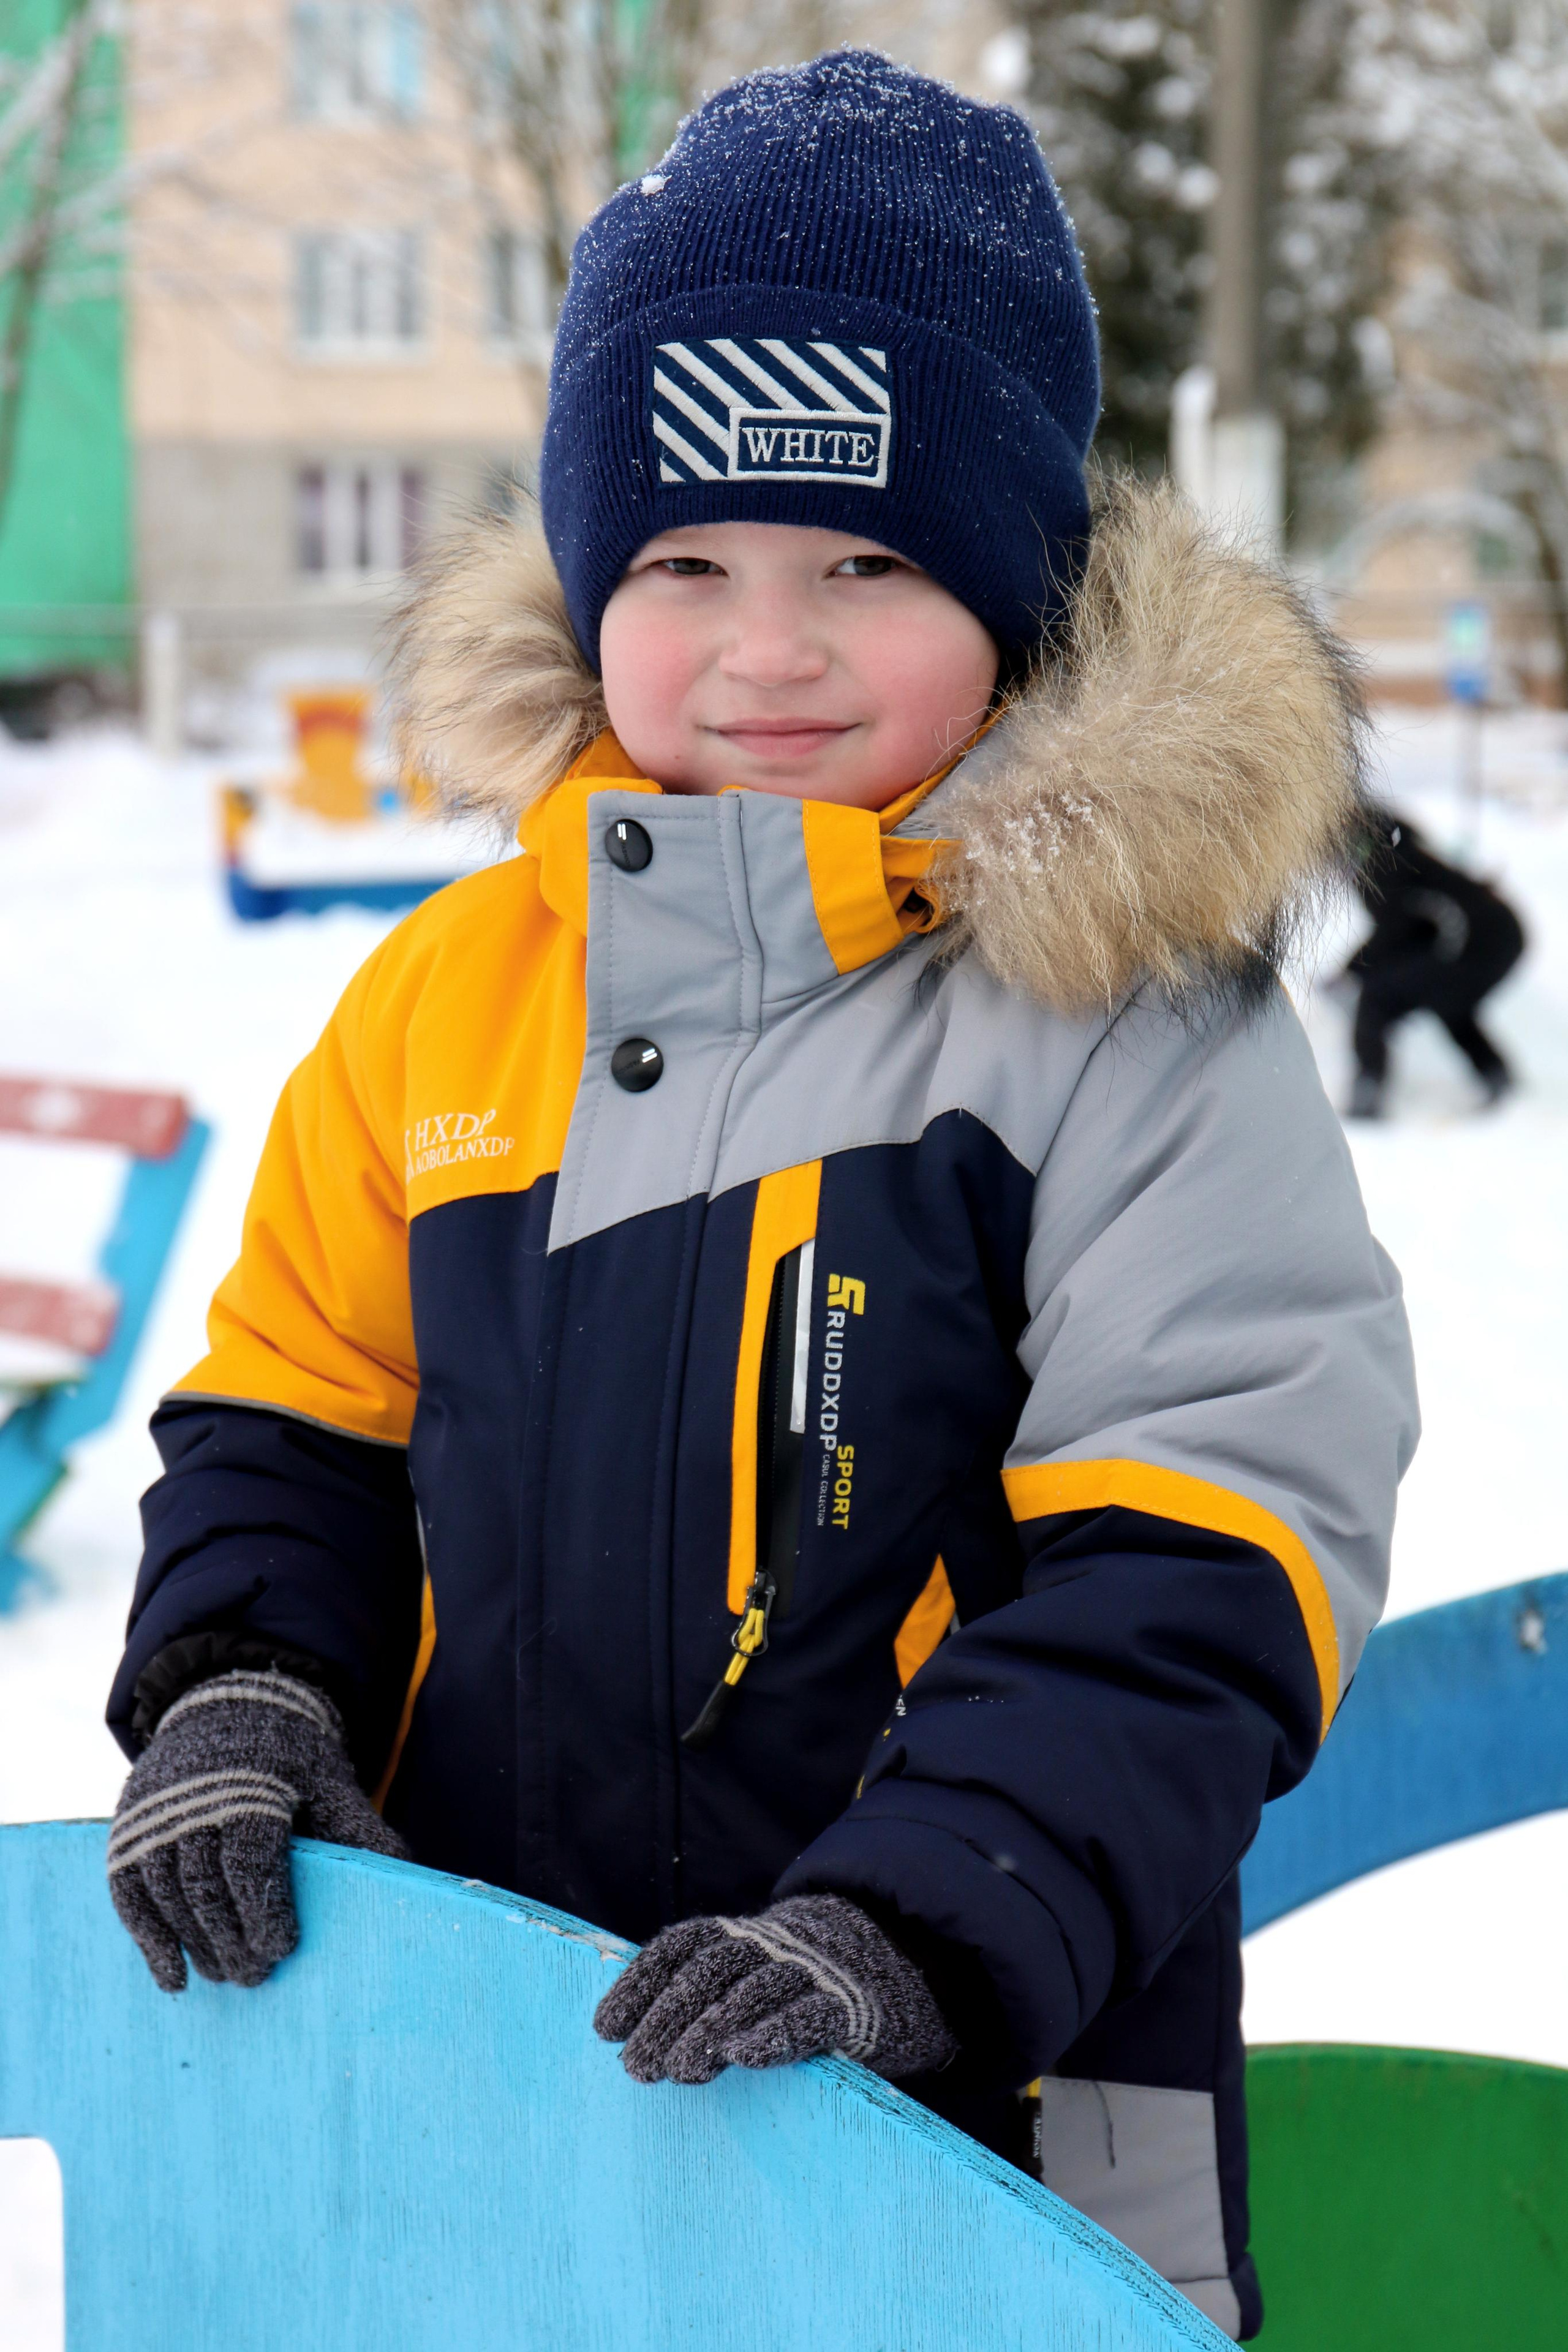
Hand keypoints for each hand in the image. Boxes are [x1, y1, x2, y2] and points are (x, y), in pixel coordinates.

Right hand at [108, 1669, 406, 1991]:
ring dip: (197, 1946)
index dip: (265, 1912)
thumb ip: (358, 1829)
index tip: (284, 1949)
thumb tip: (405, 1874)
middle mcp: (193, 1803)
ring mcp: (154, 1818)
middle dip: (233, 1941)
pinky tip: (175, 1979)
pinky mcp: (128, 1832)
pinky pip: (130, 1895)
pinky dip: (150, 1940)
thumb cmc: (291, 1757)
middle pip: (207, 1889)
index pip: (249, 1863)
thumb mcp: (331, 1781)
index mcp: (249, 1788)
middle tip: (258, 1977)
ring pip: (170, 1898)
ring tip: (228, 1977)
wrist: (230, 1706)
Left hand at [593, 1893, 955, 2083]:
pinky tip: (744, 2056)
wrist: (900, 1964)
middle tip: (635, 2067)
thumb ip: (706, 1997)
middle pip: (710, 1971)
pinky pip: (809, 2016)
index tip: (603, 2028)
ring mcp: (810, 1972)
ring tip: (679, 2071)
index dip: (640, 1982)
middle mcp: (770, 1945)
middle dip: (667, 2016)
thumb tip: (637, 2040)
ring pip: (754, 1991)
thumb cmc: (801, 1984)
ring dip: (711, 2029)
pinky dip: (775, 2033)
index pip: (681, 1948)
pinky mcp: (848, 2007)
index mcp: (741, 1936)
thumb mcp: (752, 1976)